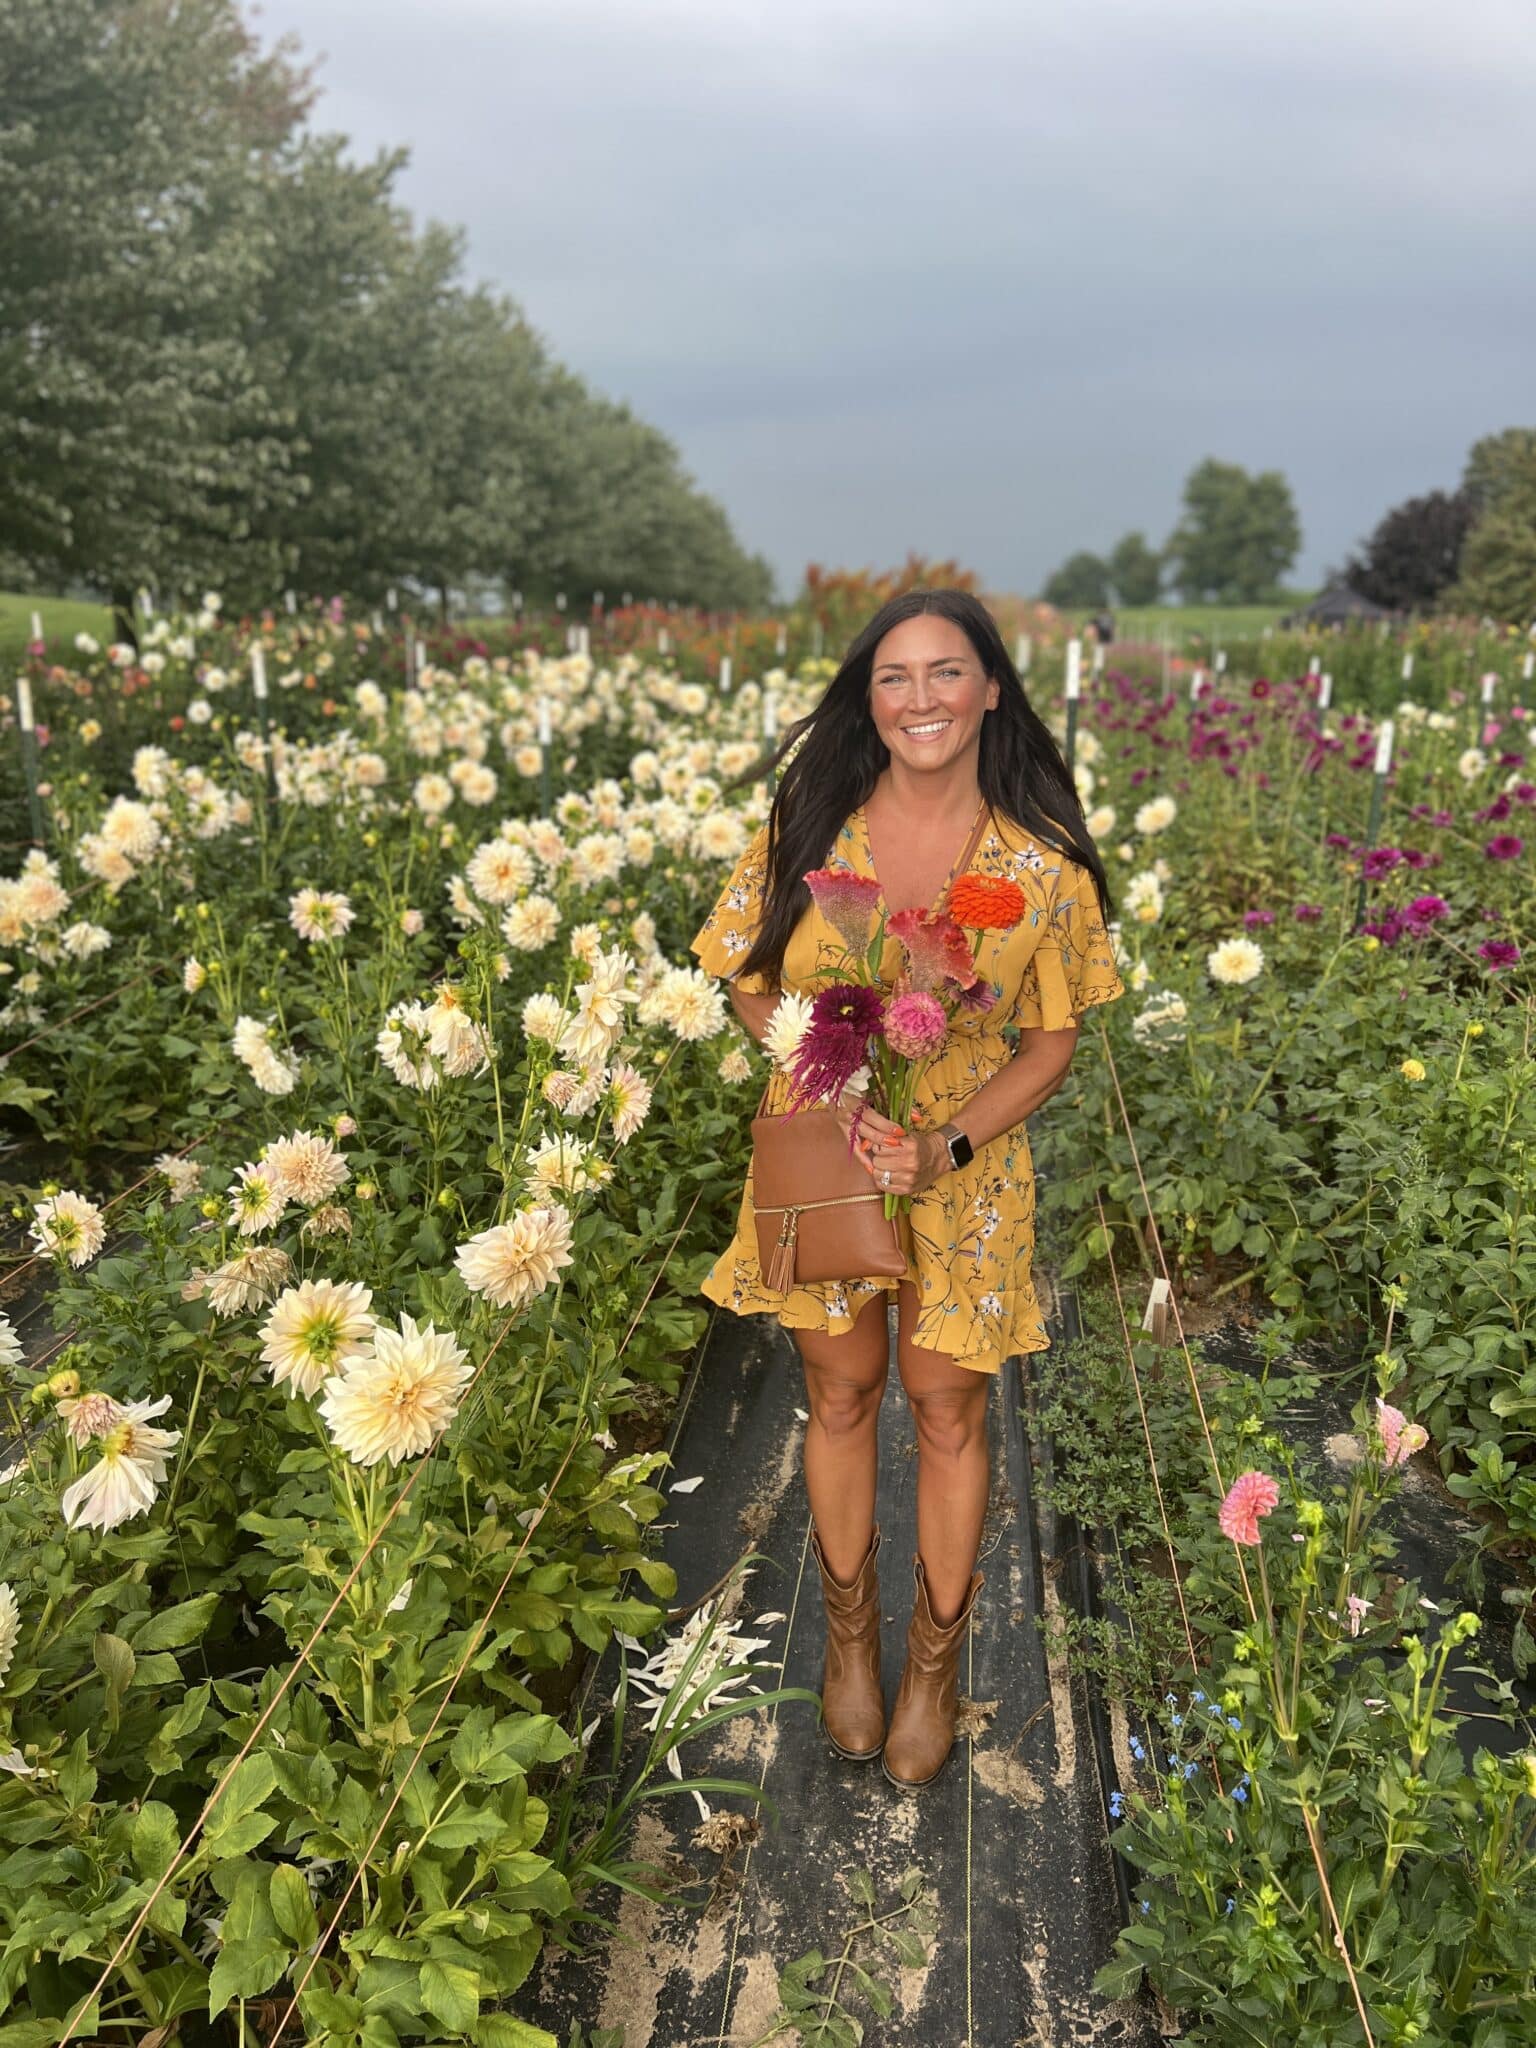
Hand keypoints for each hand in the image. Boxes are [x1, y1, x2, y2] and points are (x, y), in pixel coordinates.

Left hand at [834, 1097, 950, 1197]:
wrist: (938, 1158)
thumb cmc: (920, 1145)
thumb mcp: (906, 1135)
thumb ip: (888, 1137)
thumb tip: (866, 1144)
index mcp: (910, 1146)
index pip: (880, 1147)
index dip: (879, 1146)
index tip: (883, 1146)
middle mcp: (910, 1163)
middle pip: (877, 1161)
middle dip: (878, 1157)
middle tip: (884, 1157)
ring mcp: (909, 1178)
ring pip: (878, 1174)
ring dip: (879, 1169)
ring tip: (886, 1166)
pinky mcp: (907, 1190)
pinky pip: (883, 1186)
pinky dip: (881, 1180)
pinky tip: (887, 1175)